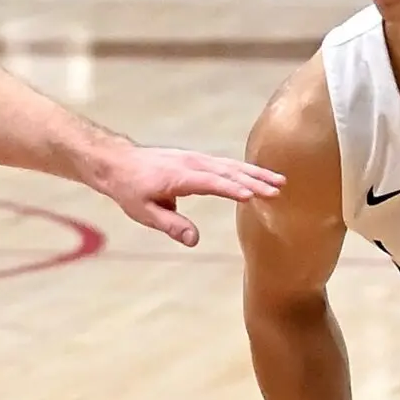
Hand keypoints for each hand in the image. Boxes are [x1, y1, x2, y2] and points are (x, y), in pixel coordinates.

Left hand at [96, 144, 284, 246]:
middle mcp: (192, 164)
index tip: (252, 195)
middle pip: (227, 171)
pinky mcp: (199, 160)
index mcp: (179, 177)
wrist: (119, 163)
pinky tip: (261, 176)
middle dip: (253, 180)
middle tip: (277, 190)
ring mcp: (196, 159)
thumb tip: (194, 240)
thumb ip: (170, 225)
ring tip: (280, 181)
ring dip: (256, 173)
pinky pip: (226, 164)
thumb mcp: (145, 213)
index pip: (210, 182)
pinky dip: (246, 170)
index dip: (231, 188)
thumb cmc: (131, 189)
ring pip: (231, 166)